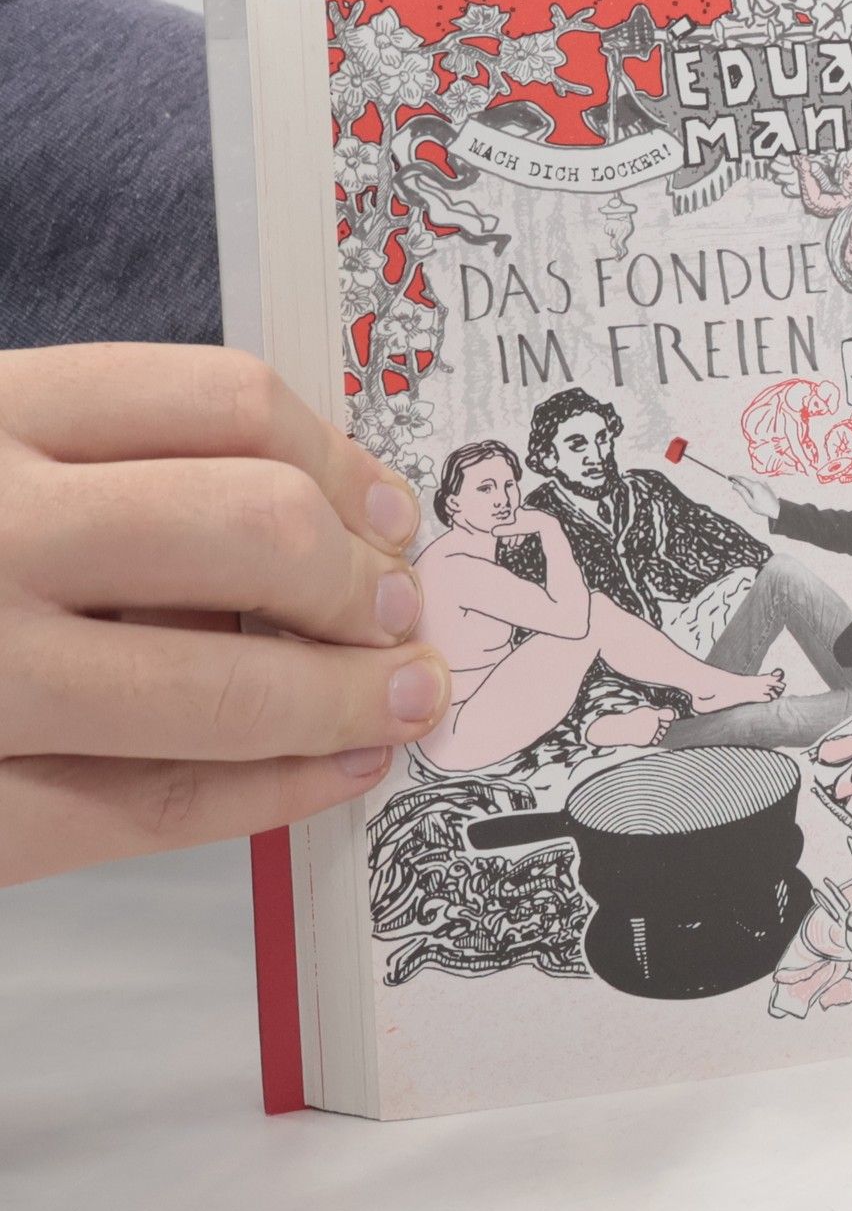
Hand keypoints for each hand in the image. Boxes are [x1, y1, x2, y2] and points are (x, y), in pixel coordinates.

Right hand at [0, 345, 452, 886]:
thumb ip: (91, 465)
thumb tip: (317, 514)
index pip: (223, 402)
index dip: (343, 462)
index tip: (388, 511)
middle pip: (252, 531)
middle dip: (361, 581)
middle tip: (401, 611)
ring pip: (218, 687)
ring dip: (347, 697)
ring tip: (399, 699)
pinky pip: (146, 807)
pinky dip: (269, 794)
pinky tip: (331, 773)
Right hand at [496, 507, 556, 539]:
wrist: (549, 524)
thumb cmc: (532, 525)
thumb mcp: (516, 529)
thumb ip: (504, 531)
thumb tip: (491, 532)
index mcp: (517, 511)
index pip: (506, 520)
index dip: (502, 529)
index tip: (500, 537)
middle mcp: (523, 512)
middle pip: (512, 524)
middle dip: (508, 535)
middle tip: (505, 544)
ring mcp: (530, 516)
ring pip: (519, 527)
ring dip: (515, 537)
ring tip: (512, 546)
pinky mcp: (535, 521)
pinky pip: (525, 528)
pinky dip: (522, 535)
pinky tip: (519, 543)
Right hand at [731, 475, 777, 518]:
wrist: (776, 509)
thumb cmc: (763, 507)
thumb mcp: (750, 502)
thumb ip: (742, 492)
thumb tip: (734, 485)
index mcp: (754, 486)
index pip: (742, 479)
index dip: (734, 477)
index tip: (728, 477)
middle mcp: (759, 482)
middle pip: (746, 480)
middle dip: (738, 480)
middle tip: (732, 483)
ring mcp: (763, 483)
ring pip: (751, 482)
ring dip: (745, 484)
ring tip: (741, 490)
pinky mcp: (766, 485)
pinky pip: (756, 483)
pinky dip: (751, 485)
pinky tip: (750, 491)